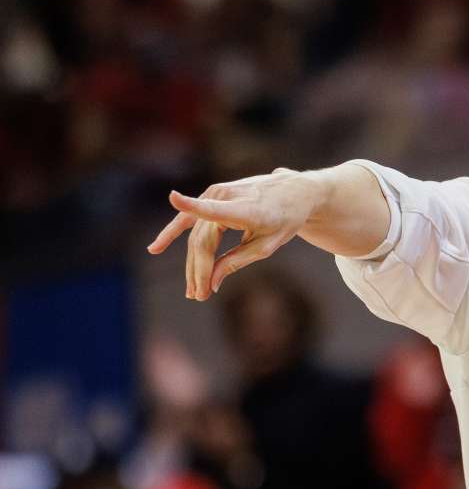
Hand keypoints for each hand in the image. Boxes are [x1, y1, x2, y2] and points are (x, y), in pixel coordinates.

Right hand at [147, 168, 331, 300]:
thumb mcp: (267, 245)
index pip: (216, 209)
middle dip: (199, 271)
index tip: (174, 197)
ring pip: (196, 236)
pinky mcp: (211, 195)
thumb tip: (211, 283)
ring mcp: (216, 193)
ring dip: (192, 264)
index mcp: (246, 209)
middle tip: (198, 296)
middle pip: (202, 241)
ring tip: (192, 290)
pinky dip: (172, 233)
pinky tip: (155, 248)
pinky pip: (188, 219)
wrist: (293, 192)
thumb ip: (237, 261)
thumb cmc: (284, 219)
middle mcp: (227, 196)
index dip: (194, 205)